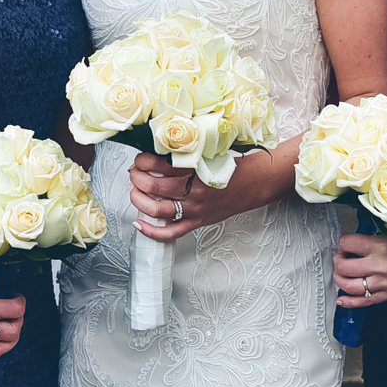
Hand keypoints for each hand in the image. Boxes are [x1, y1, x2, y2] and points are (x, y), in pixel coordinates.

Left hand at [129, 149, 264, 241]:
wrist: (253, 184)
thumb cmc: (231, 168)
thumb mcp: (208, 154)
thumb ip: (185, 155)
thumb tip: (157, 153)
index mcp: (195, 169)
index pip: (160, 164)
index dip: (143, 161)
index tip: (140, 159)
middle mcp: (193, 190)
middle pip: (153, 185)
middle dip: (137, 177)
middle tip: (134, 172)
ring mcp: (194, 209)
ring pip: (156, 208)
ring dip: (138, 199)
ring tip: (135, 191)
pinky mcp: (196, 222)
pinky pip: (171, 232)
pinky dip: (152, 231)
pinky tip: (139, 224)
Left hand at [333, 231, 386, 306]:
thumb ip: (376, 239)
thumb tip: (357, 242)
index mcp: (381, 246)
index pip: (348, 243)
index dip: (343, 242)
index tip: (345, 243)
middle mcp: (379, 266)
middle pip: (344, 266)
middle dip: (338, 260)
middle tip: (341, 257)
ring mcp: (384, 283)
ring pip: (349, 286)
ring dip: (340, 279)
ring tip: (341, 273)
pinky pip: (363, 302)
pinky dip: (349, 302)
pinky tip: (341, 299)